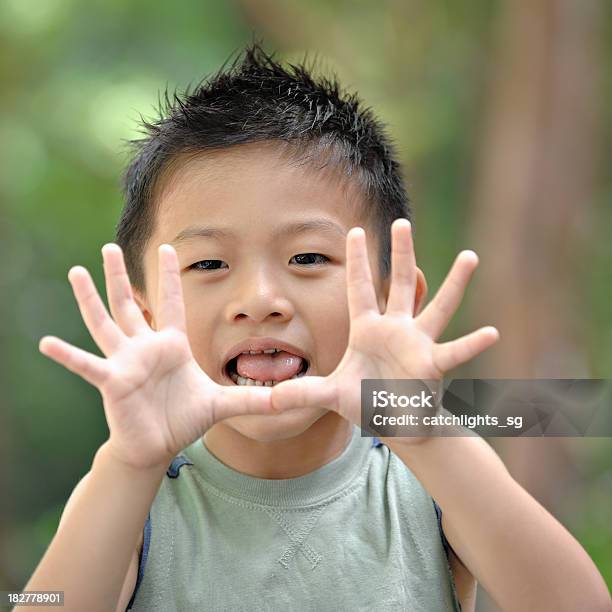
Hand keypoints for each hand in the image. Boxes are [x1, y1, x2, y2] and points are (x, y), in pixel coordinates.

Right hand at [39, 244, 279, 468]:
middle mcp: (146, 347)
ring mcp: (126, 362)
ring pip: (106, 323)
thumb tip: (287, 402)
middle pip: (131, 303)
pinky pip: (87, 365)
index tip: (170, 246)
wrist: (158, 444)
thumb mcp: (221, 404)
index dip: (171, 275)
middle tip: (110, 246)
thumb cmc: (184, 418)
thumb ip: (252, 401)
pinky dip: (68, 356)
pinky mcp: (113, 382)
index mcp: (172, 344)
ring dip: (90, 299)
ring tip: (76, 272)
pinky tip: (46, 343)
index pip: (173, 302)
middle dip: (121, 276)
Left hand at [270, 219, 499, 439]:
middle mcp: (395, 330)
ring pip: (436, 308)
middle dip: (401, 254)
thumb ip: (303, 393)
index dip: (356, 261)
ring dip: (452, 284)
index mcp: (367, 330)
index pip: (359, 288)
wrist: (395, 423)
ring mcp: (417, 345)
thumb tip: (268, 401)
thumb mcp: (331, 395)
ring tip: (470, 256)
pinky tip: (491, 333)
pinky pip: (454, 352)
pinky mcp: (432, 366)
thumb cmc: (366, 402)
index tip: (353, 229)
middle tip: (403, 222)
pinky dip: (472, 344)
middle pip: (400, 284)